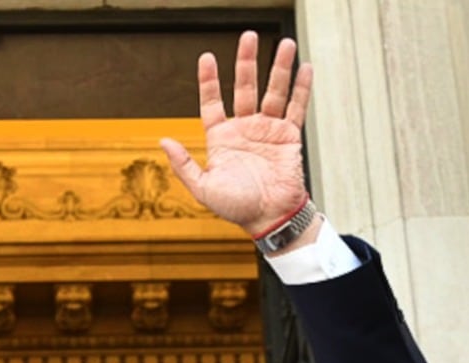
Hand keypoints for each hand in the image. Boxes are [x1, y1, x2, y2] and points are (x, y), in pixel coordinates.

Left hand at [160, 32, 311, 235]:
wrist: (269, 218)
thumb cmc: (235, 207)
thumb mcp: (203, 189)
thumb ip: (183, 165)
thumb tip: (164, 141)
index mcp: (221, 139)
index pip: (213, 102)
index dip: (209, 81)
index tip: (207, 57)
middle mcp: (244, 129)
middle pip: (244, 87)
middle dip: (247, 62)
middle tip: (249, 36)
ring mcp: (267, 130)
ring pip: (273, 92)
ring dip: (279, 68)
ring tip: (287, 44)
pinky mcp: (289, 136)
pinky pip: (296, 108)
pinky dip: (301, 88)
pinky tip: (304, 67)